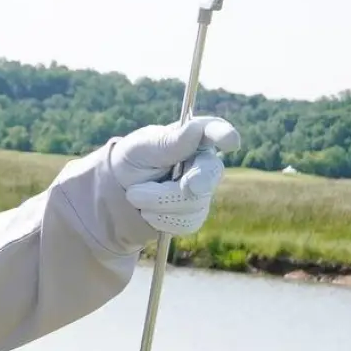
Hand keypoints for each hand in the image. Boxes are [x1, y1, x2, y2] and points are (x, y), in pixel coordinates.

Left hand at [110, 116, 239, 235]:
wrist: (120, 192)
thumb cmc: (133, 160)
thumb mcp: (141, 148)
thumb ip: (168, 142)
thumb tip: (195, 128)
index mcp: (192, 137)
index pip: (213, 130)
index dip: (224, 134)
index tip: (230, 141)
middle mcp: (203, 163)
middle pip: (211, 171)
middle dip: (198, 179)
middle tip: (189, 186)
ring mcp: (203, 190)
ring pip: (192, 201)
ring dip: (157, 201)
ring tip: (134, 193)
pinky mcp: (195, 214)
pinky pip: (185, 221)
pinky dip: (160, 218)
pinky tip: (147, 210)